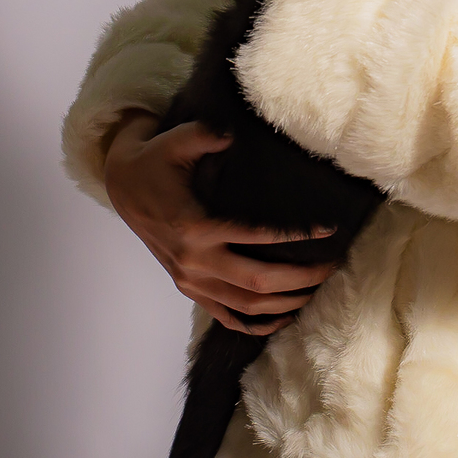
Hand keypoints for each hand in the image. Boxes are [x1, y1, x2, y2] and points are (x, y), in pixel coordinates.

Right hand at [103, 110, 337, 332]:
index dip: (295, 235)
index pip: (254, 236)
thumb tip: (230, 134)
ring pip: (245, 305)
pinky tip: (282, 319)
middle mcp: (193, 260)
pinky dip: (255, 323)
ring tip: (318, 289)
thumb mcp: (175, 140)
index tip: (328, 230)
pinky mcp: (188, 288)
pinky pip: (225, 316)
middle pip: (257, 282)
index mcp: (195, 226)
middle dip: (301, 278)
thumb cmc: (155, 161)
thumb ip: (204, 135)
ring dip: (285, 302)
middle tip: (333, 266)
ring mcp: (190, 280)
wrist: (124, 186)